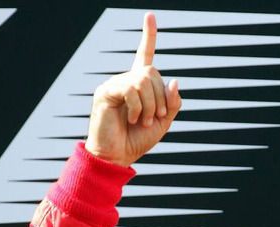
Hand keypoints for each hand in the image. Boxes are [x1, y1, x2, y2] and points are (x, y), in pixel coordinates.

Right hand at [85, 12, 181, 166]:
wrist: (118, 156)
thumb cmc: (138, 140)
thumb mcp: (163, 122)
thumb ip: (172, 102)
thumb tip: (174, 79)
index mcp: (140, 86)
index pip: (144, 55)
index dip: (148, 36)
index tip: (150, 16)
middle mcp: (126, 80)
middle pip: (153, 72)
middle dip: (161, 97)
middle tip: (156, 117)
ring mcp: (115, 84)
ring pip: (144, 80)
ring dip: (151, 104)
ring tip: (143, 120)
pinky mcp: (105, 92)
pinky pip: (131, 89)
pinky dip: (139, 107)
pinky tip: (133, 119)